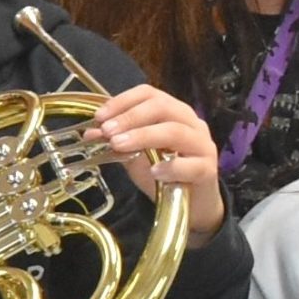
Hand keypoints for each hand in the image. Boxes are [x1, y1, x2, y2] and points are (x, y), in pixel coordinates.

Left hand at [86, 84, 224, 246]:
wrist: (193, 204)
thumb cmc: (166, 174)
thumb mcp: (136, 156)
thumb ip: (118, 142)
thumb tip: (90, 132)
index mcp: (174, 112)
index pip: (149, 94)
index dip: (123, 101)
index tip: (100, 116)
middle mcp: (191, 123)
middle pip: (163, 108)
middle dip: (131, 117)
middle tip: (108, 131)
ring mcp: (202, 145)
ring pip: (176, 132)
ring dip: (144, 136)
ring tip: (120, 146)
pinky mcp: (208, 170)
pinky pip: (191, 165)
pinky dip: (171, 167)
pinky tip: (155, 172)